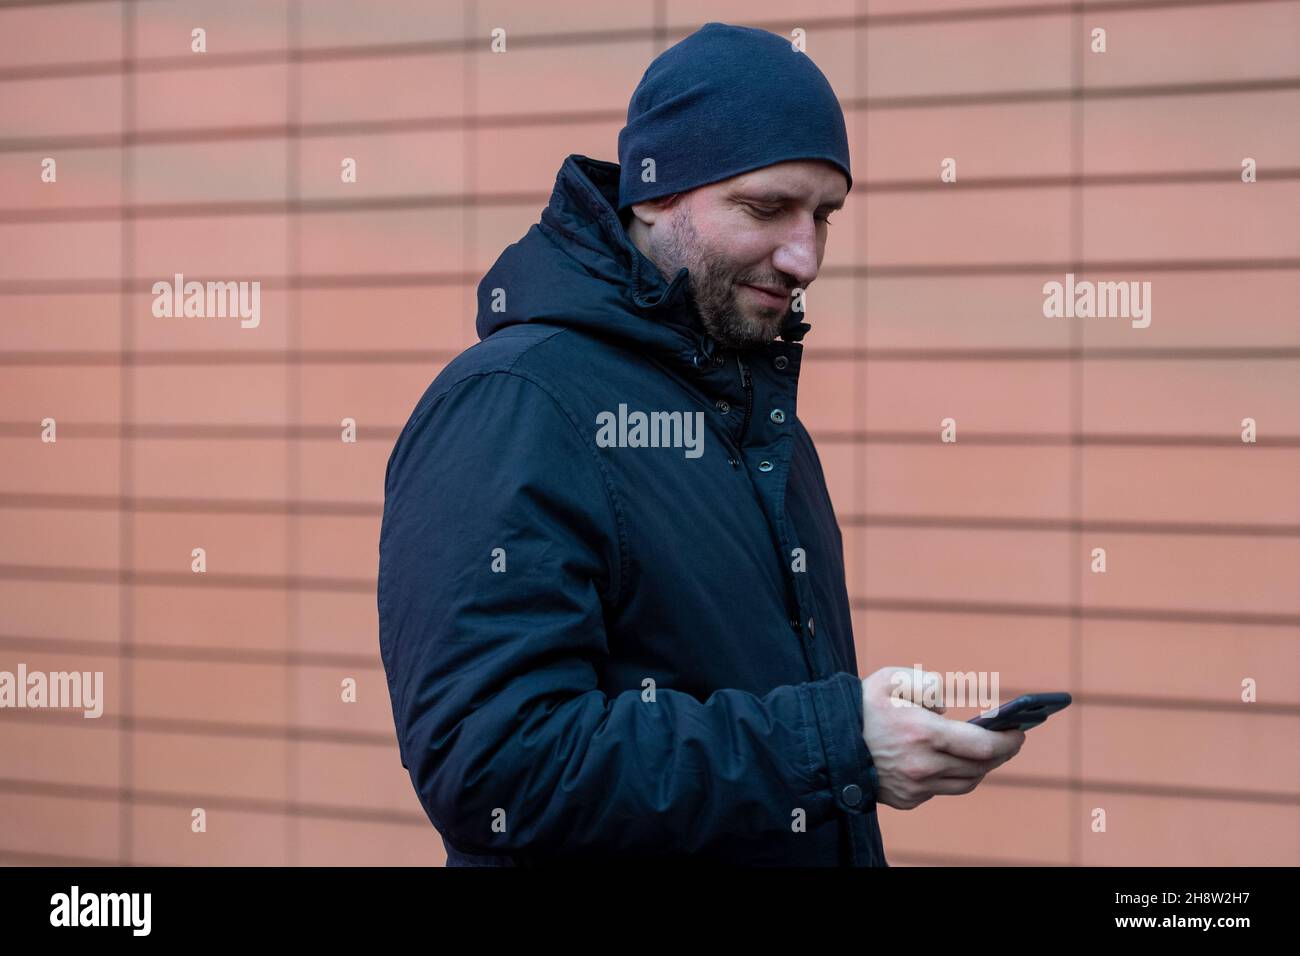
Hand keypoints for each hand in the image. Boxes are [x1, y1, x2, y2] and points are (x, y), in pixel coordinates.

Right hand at [860, 666, 1024, 810]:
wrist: (828, 743)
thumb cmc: (861, 706)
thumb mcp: (892, 679)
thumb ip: (928, 684)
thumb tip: (948, 706)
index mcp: (923, 733)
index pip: (983, 745)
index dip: (1008, 741)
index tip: (1019, 733)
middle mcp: (922, 765)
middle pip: (980, 767)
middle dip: (1001, 753)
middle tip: (1010, 741)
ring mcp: (915, 787)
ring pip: (965, 783)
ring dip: (980, 768)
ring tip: (985, 752)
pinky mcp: (907, 800)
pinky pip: (941, 790)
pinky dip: (950, 776)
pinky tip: (949, 761)